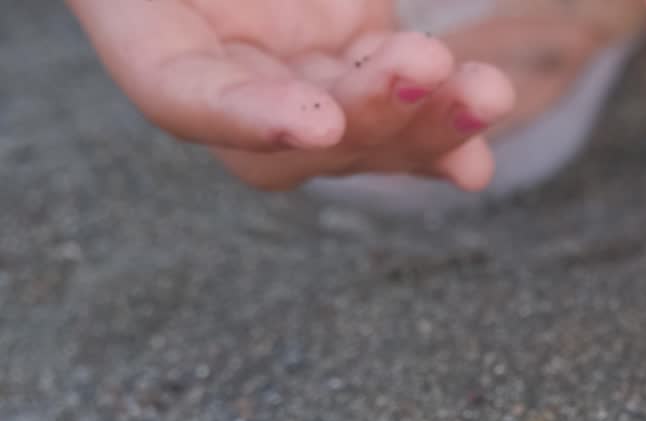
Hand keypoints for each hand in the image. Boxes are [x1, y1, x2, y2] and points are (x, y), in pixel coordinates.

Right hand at [66, 0, 515, 190]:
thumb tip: (346, 40)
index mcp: (147, 22)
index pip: (178, 92)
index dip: (244, 117)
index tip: (316, 121)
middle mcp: (216, 63)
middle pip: (283, 138)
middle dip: (367, 112)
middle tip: (425, 65)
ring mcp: (285, 74)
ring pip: (350, 138)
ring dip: (423, 127)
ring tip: (486, 94)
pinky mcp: (347, 67)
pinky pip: (392, 119)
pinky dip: (437, 138)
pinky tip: (475, 161)